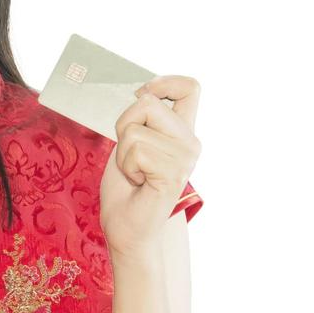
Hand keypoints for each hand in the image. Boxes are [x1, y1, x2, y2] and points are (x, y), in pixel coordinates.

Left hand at [98, 74, 201, 260]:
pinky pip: (136, 149)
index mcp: (182, 132)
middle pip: (149, 102)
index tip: (146, 94)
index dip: (165, 82)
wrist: (127, 230)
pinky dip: (127, 166)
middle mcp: (190, 142)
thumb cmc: (127, 189)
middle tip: (130, 157)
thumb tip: (142, 92)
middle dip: (125, 125)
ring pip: (135, 128)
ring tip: (135, 173)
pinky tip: (139, 183)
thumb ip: (142, 118)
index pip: (190, 88)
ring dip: (123, 153)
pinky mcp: (173, 172)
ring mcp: (185, 158)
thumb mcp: (131, 142)